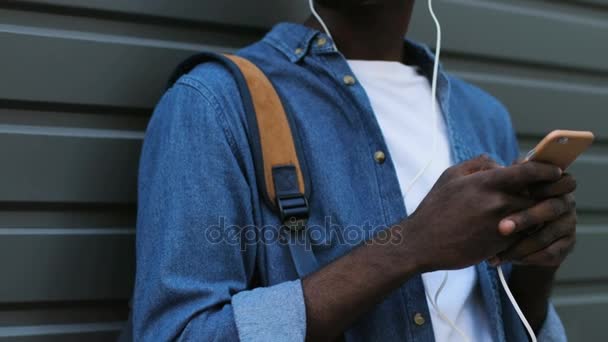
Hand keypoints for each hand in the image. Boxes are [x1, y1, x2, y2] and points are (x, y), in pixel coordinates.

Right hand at [406, 156, 562, 272]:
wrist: (422, 243)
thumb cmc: (435, 208)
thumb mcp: (451, 175)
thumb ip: (479, 164)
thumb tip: (502, 164)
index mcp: (486, 182)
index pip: (529, 171)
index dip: (546, 170)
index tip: (554, 171)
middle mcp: (497, 202)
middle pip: (535, 194)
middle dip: (539, 193)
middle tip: (539, 192)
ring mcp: (501, 225)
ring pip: (532, 215)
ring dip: (532, 213)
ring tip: (524, 212)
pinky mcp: (501, 245)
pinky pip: (523, 234)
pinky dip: (522, 230)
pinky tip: (510, 229)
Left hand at [490, 173, 577, 266]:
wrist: (513, 234)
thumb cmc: (505, 202)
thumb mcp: (504, 187)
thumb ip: (507, 176)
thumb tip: (498, 169)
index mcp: (554, 183)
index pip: (560, 180)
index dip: (543, 185)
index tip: (521, 192)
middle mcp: (566, 202)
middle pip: (551, 208)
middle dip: (525, 218)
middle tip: (501, 228)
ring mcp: (568, 225)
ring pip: (547, 235)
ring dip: (521, 245)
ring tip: (498, 252)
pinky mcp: (566, 246)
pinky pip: (550, 254)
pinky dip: (527, 258)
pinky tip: (508, 258)